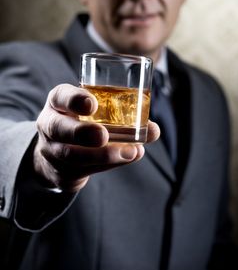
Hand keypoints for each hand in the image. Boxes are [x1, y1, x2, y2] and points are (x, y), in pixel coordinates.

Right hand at [33, 84, 159, 191]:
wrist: (57, 157)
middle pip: (58, 128)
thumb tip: (154, 130)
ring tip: (131, 151)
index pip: (60, 97)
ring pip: (72, 155)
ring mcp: (53, 151)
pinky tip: (128, 158)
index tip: (92, 104)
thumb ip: (122, 117)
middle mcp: (51, 125)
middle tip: (103, 135)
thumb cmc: (83, 125)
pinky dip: (108, 165)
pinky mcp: (62, 172)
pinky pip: (83, 171)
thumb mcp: (94, 114)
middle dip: (82, 132)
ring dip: (103, 154)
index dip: (74, 100)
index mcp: (58, 104)